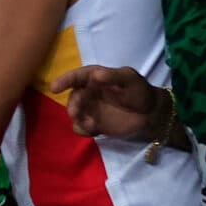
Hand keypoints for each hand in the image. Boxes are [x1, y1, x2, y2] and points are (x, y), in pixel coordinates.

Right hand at [48, 64, 165, 141]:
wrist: (151, 114)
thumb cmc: (139, 91)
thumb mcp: (129, 79)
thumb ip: (113, 76)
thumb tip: (95, 75)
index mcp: (93, 78)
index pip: (75, 77)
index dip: (63, 81)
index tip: (54, 88)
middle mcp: (88, 92)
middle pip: (73, 98)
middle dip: (72, 105)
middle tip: (75, 113)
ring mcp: (90, 109)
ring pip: (75, 113)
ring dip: (77, 118)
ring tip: (91, 124)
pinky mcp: (94, 124)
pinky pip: (81, 127)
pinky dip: (83, 129)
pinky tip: (93, 131)